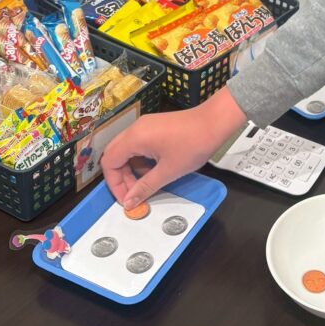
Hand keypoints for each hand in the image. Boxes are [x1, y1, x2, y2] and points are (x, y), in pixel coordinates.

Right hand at [101, 85, 246, 208]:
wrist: (215, 122)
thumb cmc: (192, 146)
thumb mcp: (168, 171)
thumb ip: (145, 187)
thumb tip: (128, 203)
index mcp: (134, 137)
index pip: (109, 162)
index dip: (114, 184)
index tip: (127, 200)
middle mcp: (135, 128)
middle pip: (115, 154)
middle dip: (121, 177)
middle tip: (134, 193)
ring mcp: (145, 125)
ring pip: (127, 150)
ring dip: (132, 169)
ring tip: (147, 184)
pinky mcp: (155, 126)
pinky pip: (139, 145)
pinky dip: (141, 160)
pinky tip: (155, 170)